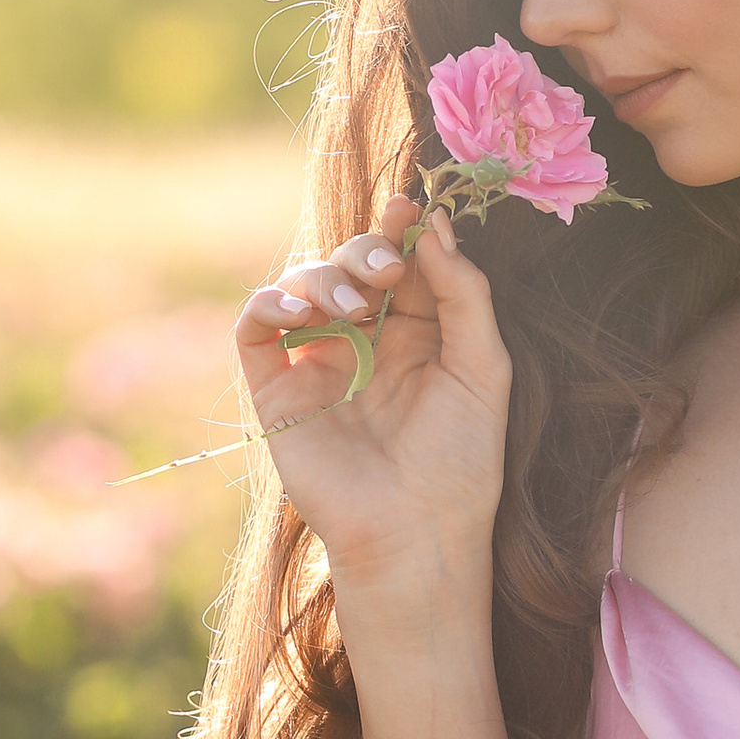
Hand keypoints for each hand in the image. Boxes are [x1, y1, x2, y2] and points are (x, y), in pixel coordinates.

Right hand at [233, 194, 512, 604]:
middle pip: (349, 263)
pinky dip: (268, 303)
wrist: (417, 533)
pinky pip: (254, 328)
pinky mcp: (276, 391)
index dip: (399, 228)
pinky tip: (300, 312)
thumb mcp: (484, 366)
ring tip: (356, 310)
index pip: (398, 262)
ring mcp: (317, 364)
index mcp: (416, 334)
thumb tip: (434, 222)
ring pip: (301, 284)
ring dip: (325, 277)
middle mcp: (363, 343)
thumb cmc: (461, 461)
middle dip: (365, 252)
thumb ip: (464, 292)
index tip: (408, 206)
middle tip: (387, 272)